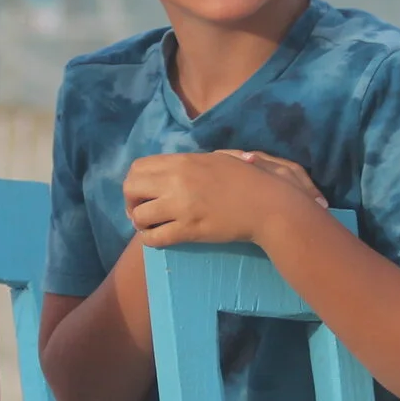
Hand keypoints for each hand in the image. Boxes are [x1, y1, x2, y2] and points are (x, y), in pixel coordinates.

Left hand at [123, 151, 326, 248]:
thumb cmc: (251, 180)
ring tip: (152, 227)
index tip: (143, 193)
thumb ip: (199, 161)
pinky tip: (159, 240)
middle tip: (141, 212)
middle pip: (130, 188)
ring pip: (139, 216)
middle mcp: (177, 180)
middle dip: (130, 202)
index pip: (139, 167)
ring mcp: (182, 205)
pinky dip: (150, 241)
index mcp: (184, 161)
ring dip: (141, 223)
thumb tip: (186, 164)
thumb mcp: (223, 159)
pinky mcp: (189, 229)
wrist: (269, 205)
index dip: (135, 182)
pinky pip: (154, 238)